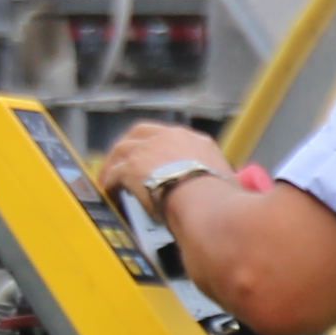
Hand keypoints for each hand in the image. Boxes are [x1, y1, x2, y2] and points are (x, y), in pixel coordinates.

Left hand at [95, 121, 221, 205]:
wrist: (205, 201)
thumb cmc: (221, 200)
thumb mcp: (226, 182)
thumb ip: (217, 182)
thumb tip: (224, 193)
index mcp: (195, 142)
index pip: (172, 136)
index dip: (158, 144)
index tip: (153, 156)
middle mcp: (170, 138)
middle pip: (141, 133)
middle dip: (130, 145)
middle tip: (124, 161)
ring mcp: (148, 150)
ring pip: (122, 150)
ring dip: (114, 164)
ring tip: (110, 180)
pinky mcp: (132, 167)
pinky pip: (114, 173)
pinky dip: (109, 182)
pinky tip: (108, 192)